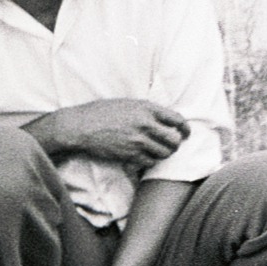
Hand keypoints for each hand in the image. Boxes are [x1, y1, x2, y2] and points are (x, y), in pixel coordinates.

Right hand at [32, 99, 188, 167]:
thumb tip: (165, 119)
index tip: (185, 133)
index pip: (177, 119)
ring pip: (165, 153)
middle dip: (176, 145)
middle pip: (175, 140)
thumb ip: (147, 110)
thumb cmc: (101, 112)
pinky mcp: (130, 154)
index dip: (185, 128)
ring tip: (157, 151)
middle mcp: (146, 124)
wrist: (81, 126)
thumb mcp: (127, 103)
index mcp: (147, 108)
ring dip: (164, 154)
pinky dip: (149, 161)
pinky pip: (150, 162)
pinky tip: (143, 157)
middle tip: (171, 146)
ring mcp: (138, 140)